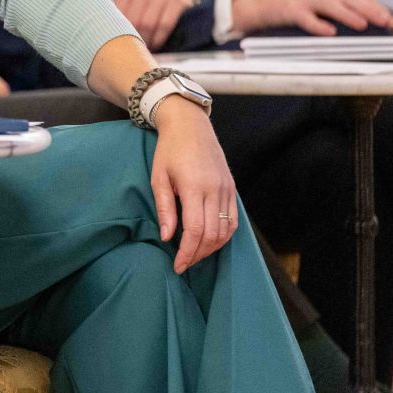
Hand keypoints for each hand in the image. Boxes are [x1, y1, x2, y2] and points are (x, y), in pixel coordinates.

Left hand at [111, 0, 196, 49]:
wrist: (178, 9)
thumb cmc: (144, 14)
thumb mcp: (128, 10)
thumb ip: (114, 17)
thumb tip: (97, 35)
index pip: (116, 13)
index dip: (117, 31)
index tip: (118, 40)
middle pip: (132, 20)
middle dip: (132, 38)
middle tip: (132, 48)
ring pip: (147, 24)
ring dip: (145, 40)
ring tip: (143, 47)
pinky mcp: (177, 0)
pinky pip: (164, 24)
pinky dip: (158, 38)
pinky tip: (156, 43)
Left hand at [147, 98, 238, 273]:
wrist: (191, 126)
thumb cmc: (169, 151)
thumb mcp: (159, 177)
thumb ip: (165, 209)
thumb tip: (167, 237)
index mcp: (194, 187)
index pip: (195, 230)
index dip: (187, 252)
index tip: (178, 265)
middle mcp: (215, 190)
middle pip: (211, 234)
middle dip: (198, 254)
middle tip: (184, 264)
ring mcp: (226, 190)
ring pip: (226, 231)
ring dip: (211, 248)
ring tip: (194, 255)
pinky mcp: (232, 189)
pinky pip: (233, 221)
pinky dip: (224, 236)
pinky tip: (210, 242)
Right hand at [232, 0, 392, 36]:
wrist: (256, 6)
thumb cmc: (289, 10)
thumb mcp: (314, 7)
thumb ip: (335, 13)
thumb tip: (363, 27)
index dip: (376, 6)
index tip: (391, 20)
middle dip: (370, 9)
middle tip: (385, 21)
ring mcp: (302, 0)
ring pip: (329, 4)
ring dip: (348, 14)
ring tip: (363, 24)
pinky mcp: (287, 10)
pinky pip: (304, 18)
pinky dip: (317, 25)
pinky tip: (328, 33)